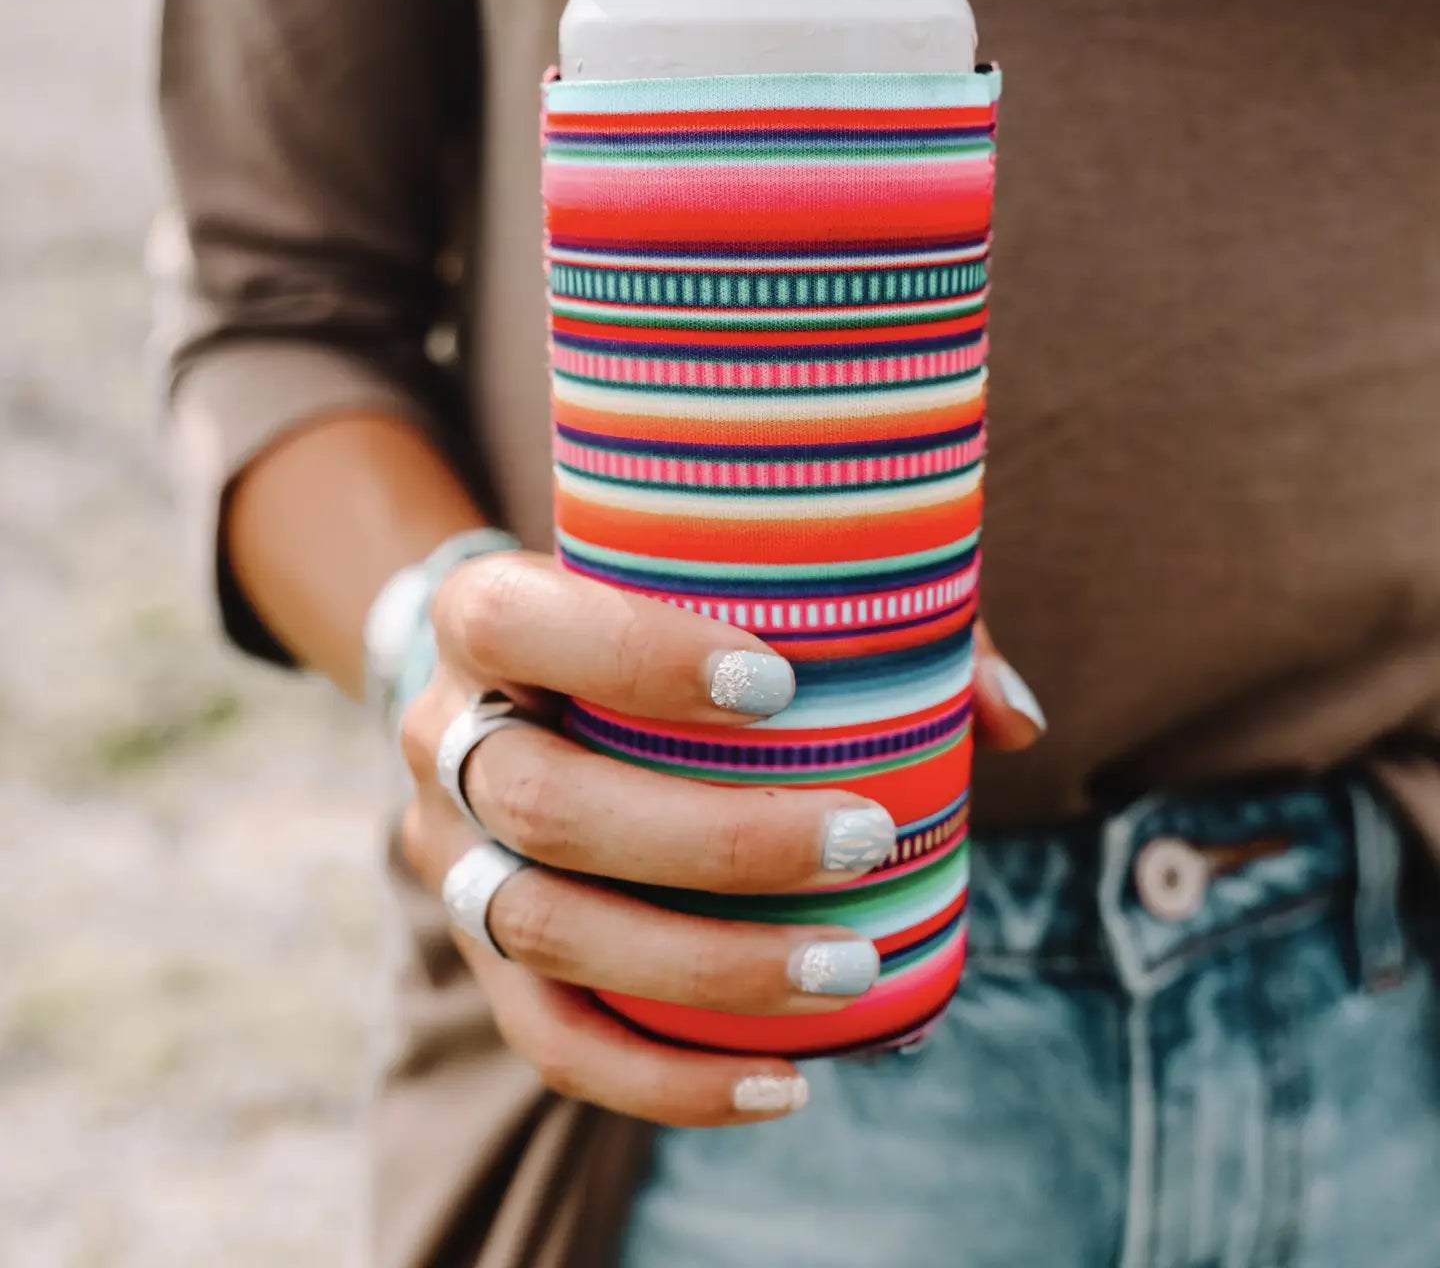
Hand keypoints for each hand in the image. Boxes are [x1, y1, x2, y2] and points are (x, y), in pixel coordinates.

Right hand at [399, 550, 1043, 1127]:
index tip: (781, 683)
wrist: (521, 683)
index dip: (634, 655)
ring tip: (851, 969)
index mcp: (483, 621)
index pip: (517, 624)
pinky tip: (784, 1081)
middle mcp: (443, 739)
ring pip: (547, 929)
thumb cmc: (652, 621)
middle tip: (867, 837)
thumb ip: (873, 621)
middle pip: (545, 804)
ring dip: (707, 966)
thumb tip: (1008, 718)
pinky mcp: (485, 956)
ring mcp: (450, 857)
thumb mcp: (726, 588)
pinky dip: (664, 1078)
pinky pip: (551, 1040)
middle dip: (714, 839)